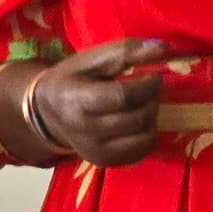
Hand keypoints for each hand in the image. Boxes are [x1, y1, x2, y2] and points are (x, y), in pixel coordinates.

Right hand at [28, 39, 170, 167]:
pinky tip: (138, 121)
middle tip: (150, 87)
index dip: (147, 85)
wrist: (48, 113)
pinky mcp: (105, 163)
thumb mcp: (91, 59)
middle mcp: (85, 132)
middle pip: (137, 118)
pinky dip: (148, 134)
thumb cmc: (72, 80)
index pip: (123, 97)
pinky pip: (142, 151)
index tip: (154, 75)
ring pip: (144, 137)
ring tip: (144, 103)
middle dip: (152, 99)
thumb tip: (164, 48)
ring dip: (153, 117)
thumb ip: (125, 52)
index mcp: (76, 101)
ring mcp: (96, 152)